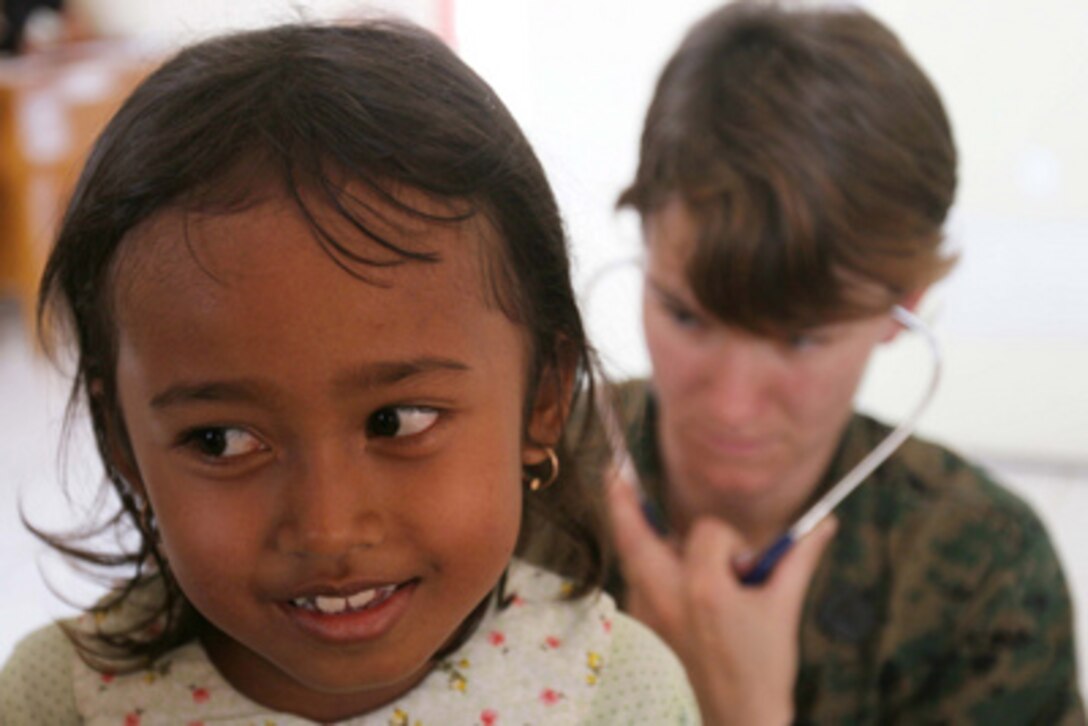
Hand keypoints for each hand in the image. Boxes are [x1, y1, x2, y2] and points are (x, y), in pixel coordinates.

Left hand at [607, 476, 836, 725]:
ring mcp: (649, 613)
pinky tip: (658, 557)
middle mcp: (667, 597)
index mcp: (705, 589)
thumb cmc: (763, 667)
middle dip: (621, 500)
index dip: (730, 537)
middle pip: (635, 534)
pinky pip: (636, 578)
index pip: (708, 532)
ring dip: (632, 530)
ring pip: (631, 556)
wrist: (738, 718)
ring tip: (623, 495)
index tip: (746, 560)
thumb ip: (799, 558)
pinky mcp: (645, 624)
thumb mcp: (783, 608)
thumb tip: (826, 523)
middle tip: (613, 470)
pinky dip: (642, 559)